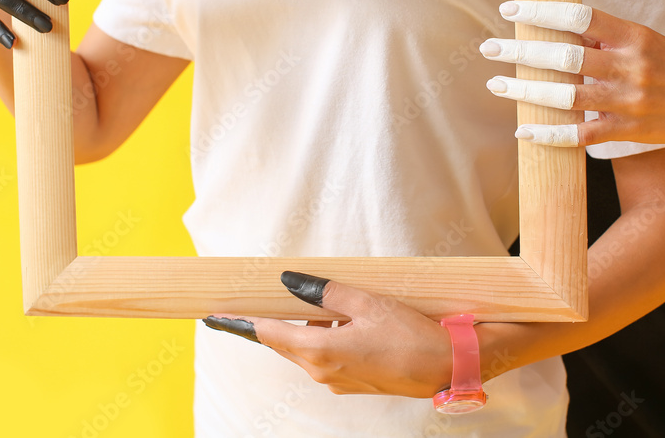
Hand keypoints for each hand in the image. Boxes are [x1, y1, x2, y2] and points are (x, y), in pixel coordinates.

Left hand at [203, 272, 452, 396]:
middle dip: (280, 321)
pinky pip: (327, 358)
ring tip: (339, 306)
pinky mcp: (353, 383)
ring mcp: (337, 381)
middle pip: (286, 343)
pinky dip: (328, 339)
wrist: (447, 367)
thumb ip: (326, 292)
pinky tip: (352, 323)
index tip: (218, 317)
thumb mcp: (367, 303)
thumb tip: (291, 281)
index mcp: (320, 351)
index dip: (242, 323)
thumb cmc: (410, 334)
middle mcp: (322, 372)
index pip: (269, 334)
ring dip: (311, 328)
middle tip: (271, 298)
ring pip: (308, 350)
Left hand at [479, 1, 664, 147]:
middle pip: (565, 59)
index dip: (542, 13)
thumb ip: (604, 35)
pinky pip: (579, 134)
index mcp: (634, 37)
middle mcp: (630, 68)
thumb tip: (554, 21)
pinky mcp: (625, 130)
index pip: (580, 18)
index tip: (509, 9)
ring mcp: (627, 102)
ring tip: (496, 84)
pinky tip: (523, 131)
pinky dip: (550, 134)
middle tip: (488, 47)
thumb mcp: (644, 40)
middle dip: (521, 52)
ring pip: (566, 97)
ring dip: (526, 92)